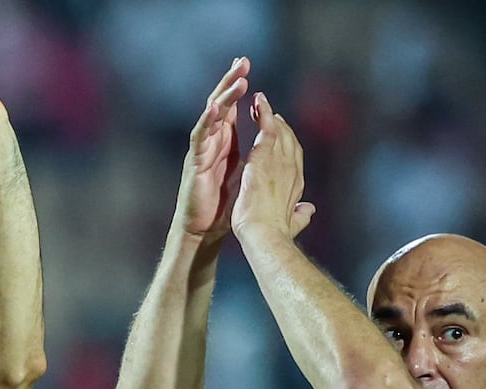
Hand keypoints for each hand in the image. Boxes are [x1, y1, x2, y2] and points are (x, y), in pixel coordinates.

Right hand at [173, 57, 249, 242]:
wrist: (204, 231)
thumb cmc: (225, 211)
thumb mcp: (252, 183)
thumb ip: (266, 170)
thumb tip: (291, 170)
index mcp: (226, 144)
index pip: (233, 109)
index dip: (240, 89)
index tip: (248, 67)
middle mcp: (212, 142)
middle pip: (222, 104)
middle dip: (232, 82)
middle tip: (243, 60)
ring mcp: (201, 151)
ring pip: (212, 115)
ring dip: (224, 95)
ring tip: (238, 78)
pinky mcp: (194, 162)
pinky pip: (199, 137)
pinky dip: (206, 121)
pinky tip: (215, 106)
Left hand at [230, 92, 315, 242]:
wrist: (264, 236)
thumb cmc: (274, 235)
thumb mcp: (291, 222)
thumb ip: (301, 215)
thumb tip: (309, 211)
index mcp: (295, 184)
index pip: (294, 157)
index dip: (288, 144)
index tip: (281, 132)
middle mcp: (291, 170)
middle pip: (289, 140)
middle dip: (279, 125)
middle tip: (269, 110)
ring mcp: (280, 163)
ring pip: (279, 132)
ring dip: (269, 114)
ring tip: (260, 100)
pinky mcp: (264, 160)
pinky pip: (267, 131)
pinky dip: (263, 115)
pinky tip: (257, 103)